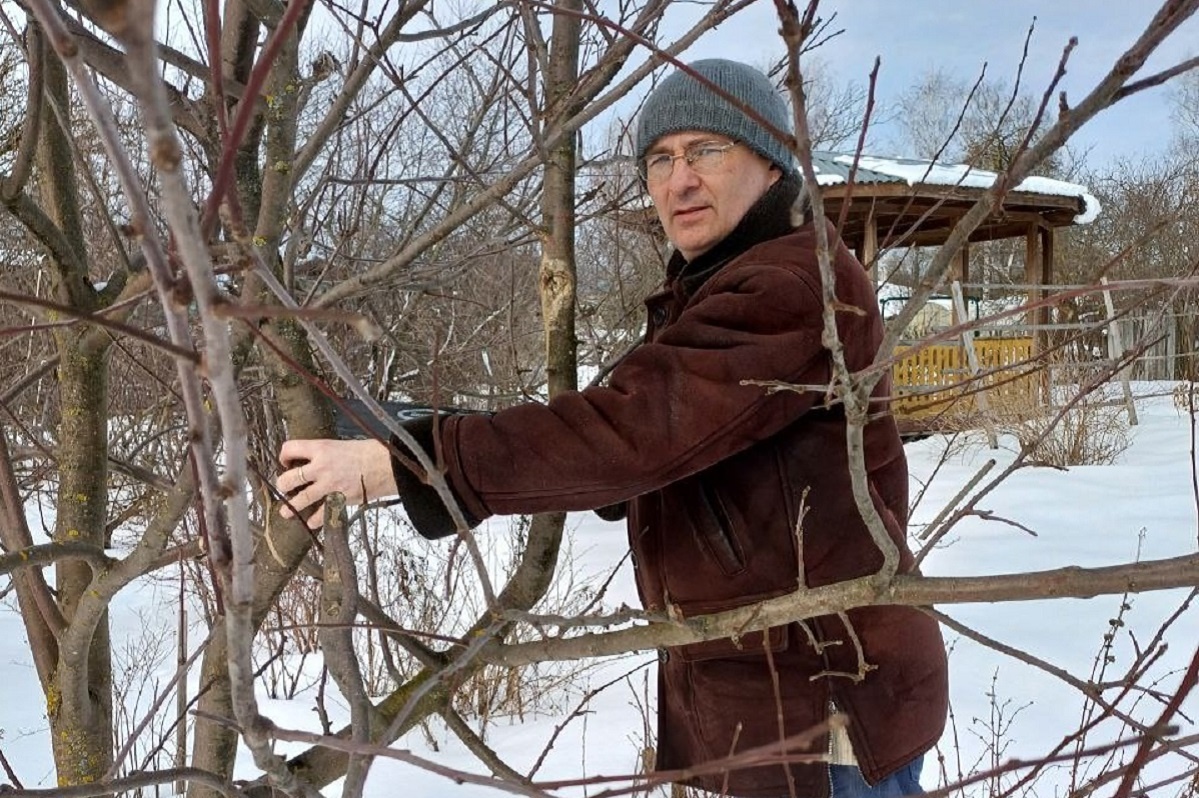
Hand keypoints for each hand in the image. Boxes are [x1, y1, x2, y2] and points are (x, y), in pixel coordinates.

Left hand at [277, 438, 397, 528]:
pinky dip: (315, 521)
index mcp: (321, 449)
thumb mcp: (343, 445)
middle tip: (285, 487)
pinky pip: (321, 514)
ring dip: (291, 507)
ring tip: (286, 512)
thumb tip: (316, 461)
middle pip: (289, 478)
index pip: (290, 448)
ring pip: (300, 499)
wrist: (388, 465)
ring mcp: (329, 485)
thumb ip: (326, 454)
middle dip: (283, 484)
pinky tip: (312, 523)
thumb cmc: (371, 452)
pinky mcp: (339, 500)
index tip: (286, 461)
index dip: (283, 455)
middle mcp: (321, 467)